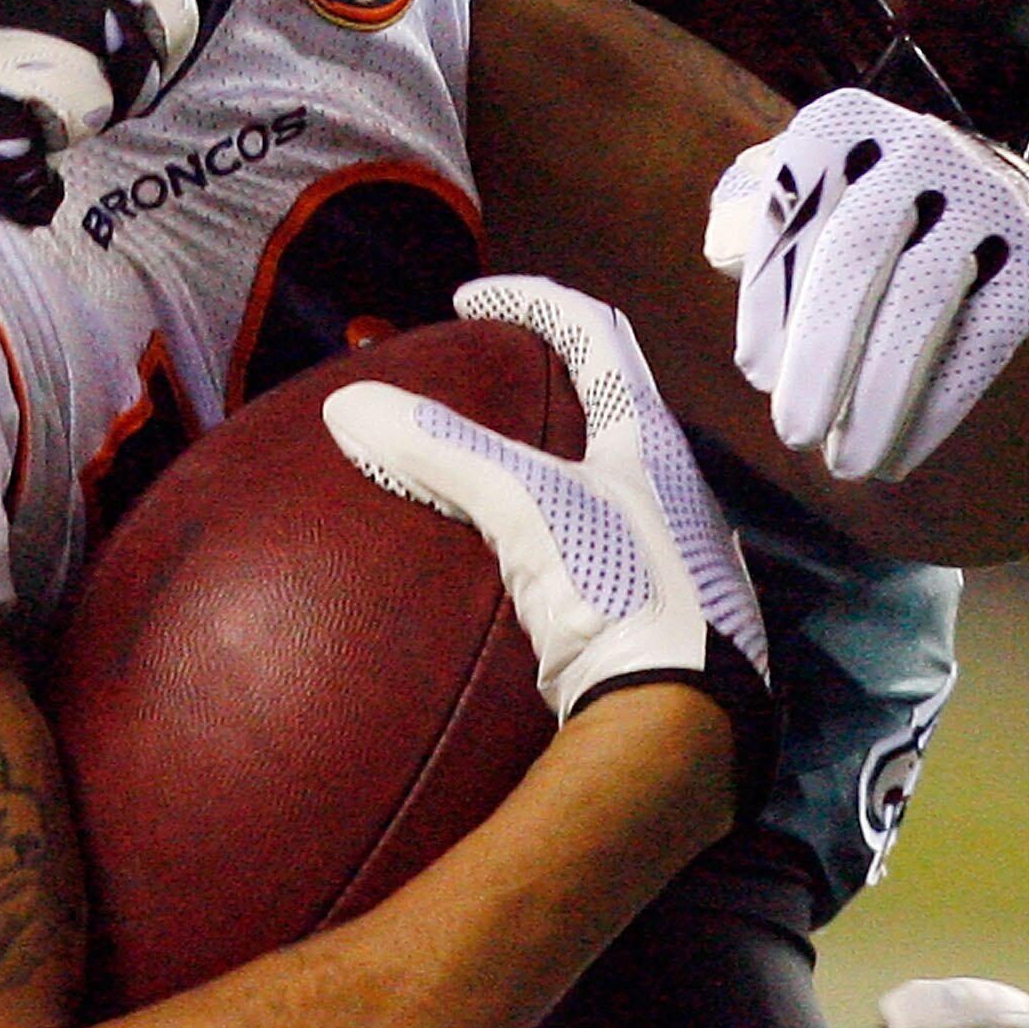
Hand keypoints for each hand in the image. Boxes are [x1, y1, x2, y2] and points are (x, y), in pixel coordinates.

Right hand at [321, 275, 773, 787]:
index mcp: (654, 442)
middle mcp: (675, 489)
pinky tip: (510, 560)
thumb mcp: (525, 507)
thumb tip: (348, 405)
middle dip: (543, 379)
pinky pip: (593, 544)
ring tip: (481, 466)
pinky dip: (545, 527)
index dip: (534, 301)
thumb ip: (440, 450)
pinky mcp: (653, 615)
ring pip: (604, 478)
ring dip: (545, 459)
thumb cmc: (619, 593)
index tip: (470, 300)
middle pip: (609, 402)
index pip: (598, 334)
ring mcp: (669, 555)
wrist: (679, 727)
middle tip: (478, 377)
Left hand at [703, 90, 1028, 483]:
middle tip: (793, 434)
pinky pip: (982, 342)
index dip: (768, 304)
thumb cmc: (855, 216)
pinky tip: (901, 455)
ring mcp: (987, 200)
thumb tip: (725, 249)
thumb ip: (753, 217)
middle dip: (818, 357)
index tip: (755, 375)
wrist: (978, 213)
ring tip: (844, 463)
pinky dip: (935, 407)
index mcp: (845, 125)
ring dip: (877, 397)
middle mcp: (920, 147)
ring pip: (921, 304)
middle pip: (855, 257)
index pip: (793, 217)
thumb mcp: (798, 199)